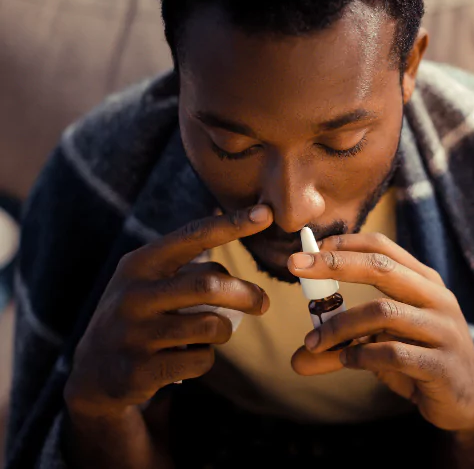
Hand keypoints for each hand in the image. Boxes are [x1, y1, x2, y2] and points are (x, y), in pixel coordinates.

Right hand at [64, 205, 272, 419]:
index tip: (265, 213)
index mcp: (140, 264)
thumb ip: (192, 270)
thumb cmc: (141, 315)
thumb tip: (246, 271)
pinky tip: (188, 356)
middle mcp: (133, 294)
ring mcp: (134, 333)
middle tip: (264, 303)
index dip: (232, 224)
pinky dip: (206, 357)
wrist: (95, 371)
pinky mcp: (140, 369)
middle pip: (209, 285)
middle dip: (246, 294)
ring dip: (225, 330)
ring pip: (211, 325)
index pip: (193, 236)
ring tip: (214, 332)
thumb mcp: (152, 283)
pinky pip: (201, 359)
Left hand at [288, 233, 473, 433]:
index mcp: (425, 282)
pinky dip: (362, 355)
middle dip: (334, 264)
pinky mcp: (442, 364)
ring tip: (315, 342)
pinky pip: (393, 353)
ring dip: (340, 326)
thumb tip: (297, 359)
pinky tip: (348, 360)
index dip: (346, 243)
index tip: (309, 249)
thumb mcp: (382, 346)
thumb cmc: (420, 363)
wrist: (469, 402)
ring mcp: (443, 330)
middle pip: (382, 267)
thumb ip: (344, 346)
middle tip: (295, 267)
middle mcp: (437, 298)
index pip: (383, 248)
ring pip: (383, 312)